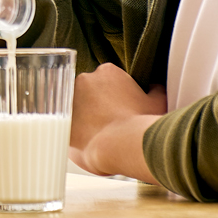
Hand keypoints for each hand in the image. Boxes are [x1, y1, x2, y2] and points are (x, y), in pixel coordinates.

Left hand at [67, 63, 165, 183]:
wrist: (123, 145)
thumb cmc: (141, 123)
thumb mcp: (157, 103)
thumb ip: (155, 90)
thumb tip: (155, 87)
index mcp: (107, 72)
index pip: (107, 80)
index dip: (115, 96)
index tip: (121, 109)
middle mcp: (84, 80)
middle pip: (89, 91)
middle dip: (97, 105)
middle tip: (111, 123)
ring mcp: (69, 99)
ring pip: (76, 107)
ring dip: (85, 117)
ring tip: (101, 135)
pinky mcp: (60, 120)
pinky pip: (67, 125)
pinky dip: (75, 133)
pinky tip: (89, 144)